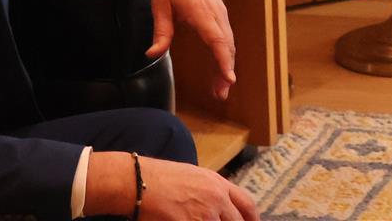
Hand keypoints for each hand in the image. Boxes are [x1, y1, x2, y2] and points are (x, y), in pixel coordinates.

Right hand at [139, 157, 260, 220]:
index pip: (247, 204)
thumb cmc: (160, 177)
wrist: (138, 181)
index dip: (252, 219)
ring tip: (194, 219)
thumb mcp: (193, 176)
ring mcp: (204, 214)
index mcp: (218, 184)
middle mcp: (216, 199)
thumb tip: (220, 207)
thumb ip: (211, 191)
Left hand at [145, 0, 235, 99]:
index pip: (218, 40)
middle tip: (220, 94)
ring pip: (228, 41)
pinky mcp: (218, 10)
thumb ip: (160, 32)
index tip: (229, 79)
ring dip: (227, 62)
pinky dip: (226, 51)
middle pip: (227, 45)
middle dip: (226, 70)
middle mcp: (215, 12)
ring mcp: (219, 10)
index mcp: (201, 11)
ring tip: (220, 85)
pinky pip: (226, 33)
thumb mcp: (159, 6)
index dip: (224, 61)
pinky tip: (221, 64)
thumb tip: (152, 54)